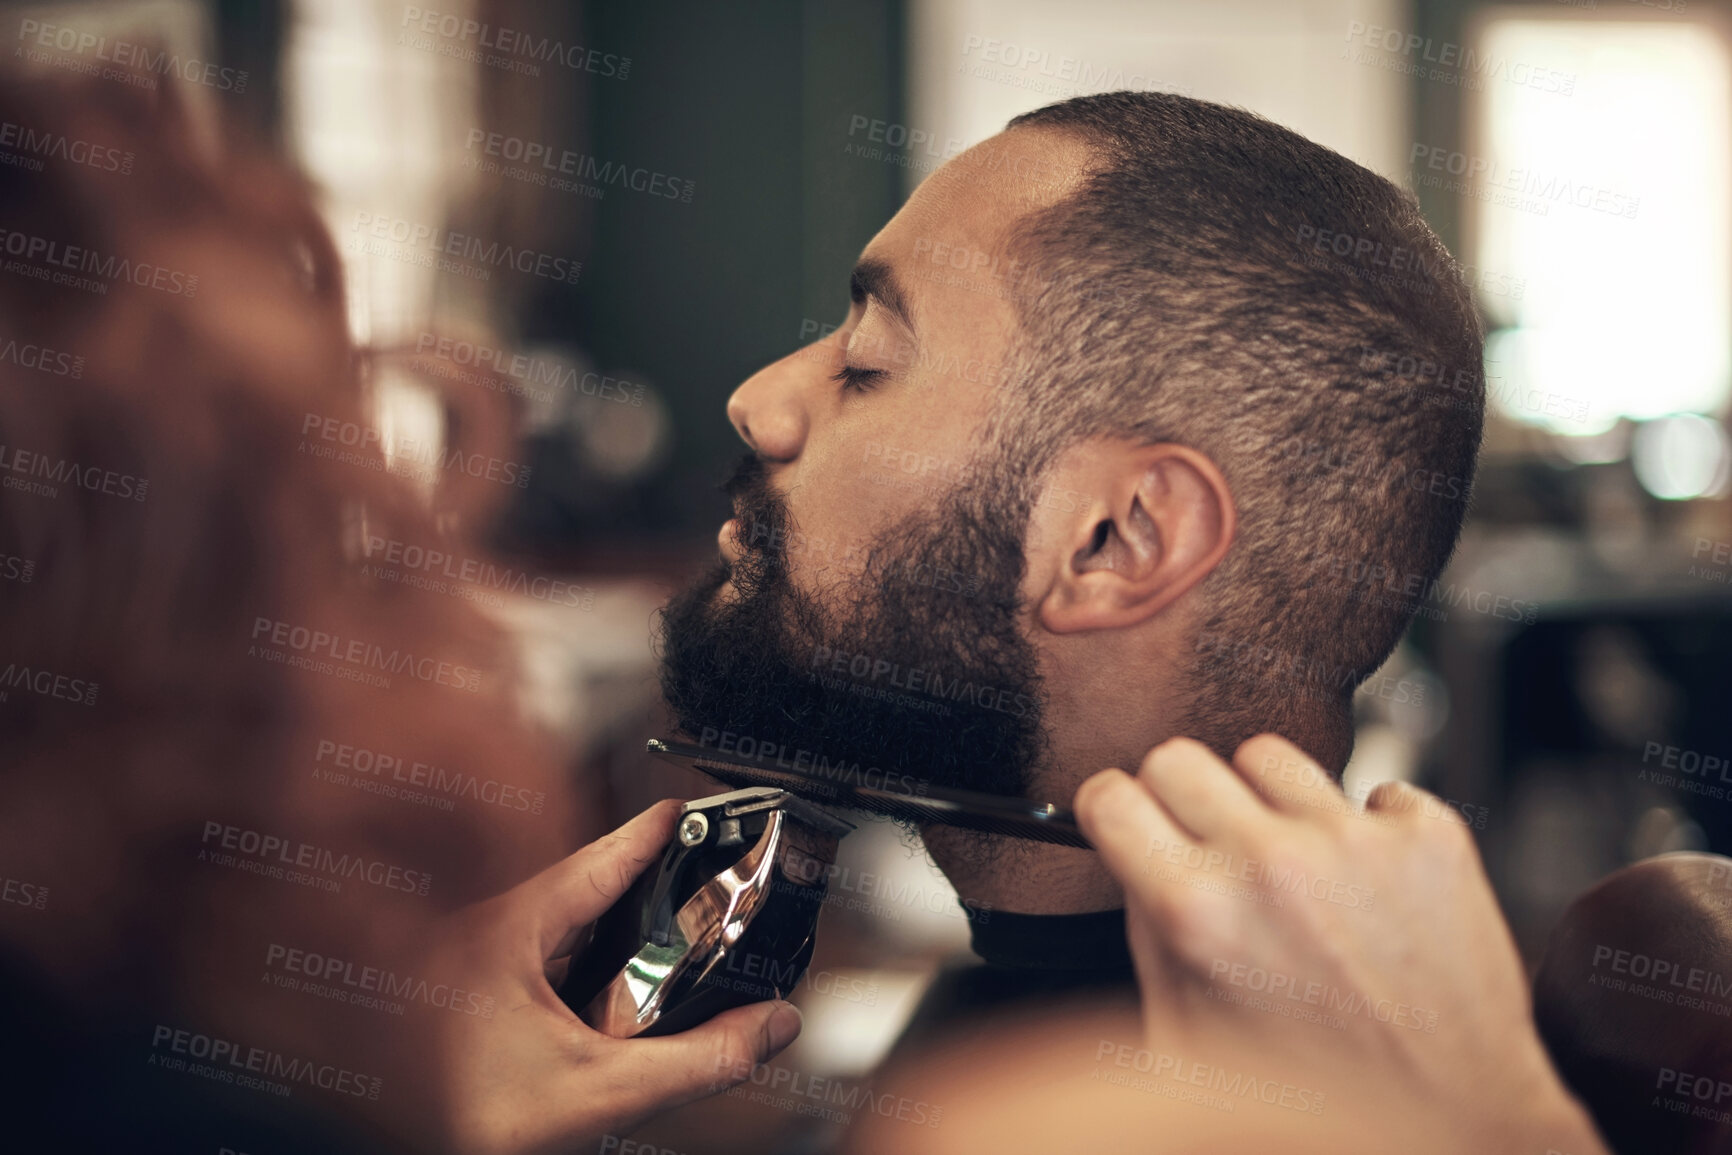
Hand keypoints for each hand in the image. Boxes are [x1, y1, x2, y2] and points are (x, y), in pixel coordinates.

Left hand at [412, 799, 804, 1154]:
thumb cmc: (462, 1114)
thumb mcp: (599, 1090)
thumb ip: (697, 1059)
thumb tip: (768, 1025)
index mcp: (511, 926)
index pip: (607, 851)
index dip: (661, 828)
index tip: (701, 808)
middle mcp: (489, 929)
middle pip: (591, 882)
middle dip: (647, 877)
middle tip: (702, 866)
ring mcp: (479, 957)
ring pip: (565, 919)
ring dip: (615, 921)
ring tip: (668, 924)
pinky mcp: (475, 988)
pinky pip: (546, 952)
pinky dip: (589, 956)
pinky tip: (610, 987)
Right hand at [1073, 735, 1604, 1153]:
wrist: (1455, 1123)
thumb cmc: (1316, 1100)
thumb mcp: (1186, 1041)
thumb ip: (1147, 937)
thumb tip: (1134, 856)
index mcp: (1199, 916)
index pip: (1110, 795)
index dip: (1111, 811)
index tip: (1127, 819)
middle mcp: (1273, 865)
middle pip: (1178, 755)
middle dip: (1179, 798)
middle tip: (1205, 845)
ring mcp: (1354, 842)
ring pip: (1268, 755)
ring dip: (1268, 803)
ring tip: (1292, 866)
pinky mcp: (1429, 837)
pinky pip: (1371, 787)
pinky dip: (1364, 828)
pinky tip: (1366, 884)